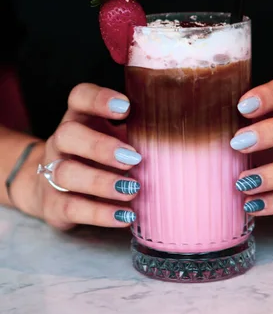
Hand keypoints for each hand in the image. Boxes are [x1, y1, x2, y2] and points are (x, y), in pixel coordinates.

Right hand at [12, 84, 141, 229]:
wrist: (54, 190)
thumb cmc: (99, 158)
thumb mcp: (116, 138)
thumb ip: (138, 131)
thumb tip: (179, 130)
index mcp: (80, 118)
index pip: (79, 97)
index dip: (98, 99)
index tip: (125, 107)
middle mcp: (61, 143)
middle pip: (68, 134)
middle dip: (101, 146)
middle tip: (134, 159)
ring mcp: (52, 173)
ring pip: (67, 173)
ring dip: (102, 182)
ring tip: (133, 189)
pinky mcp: (53, 205)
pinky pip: (72, 208)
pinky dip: (100, 214)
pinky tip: (126, 215)